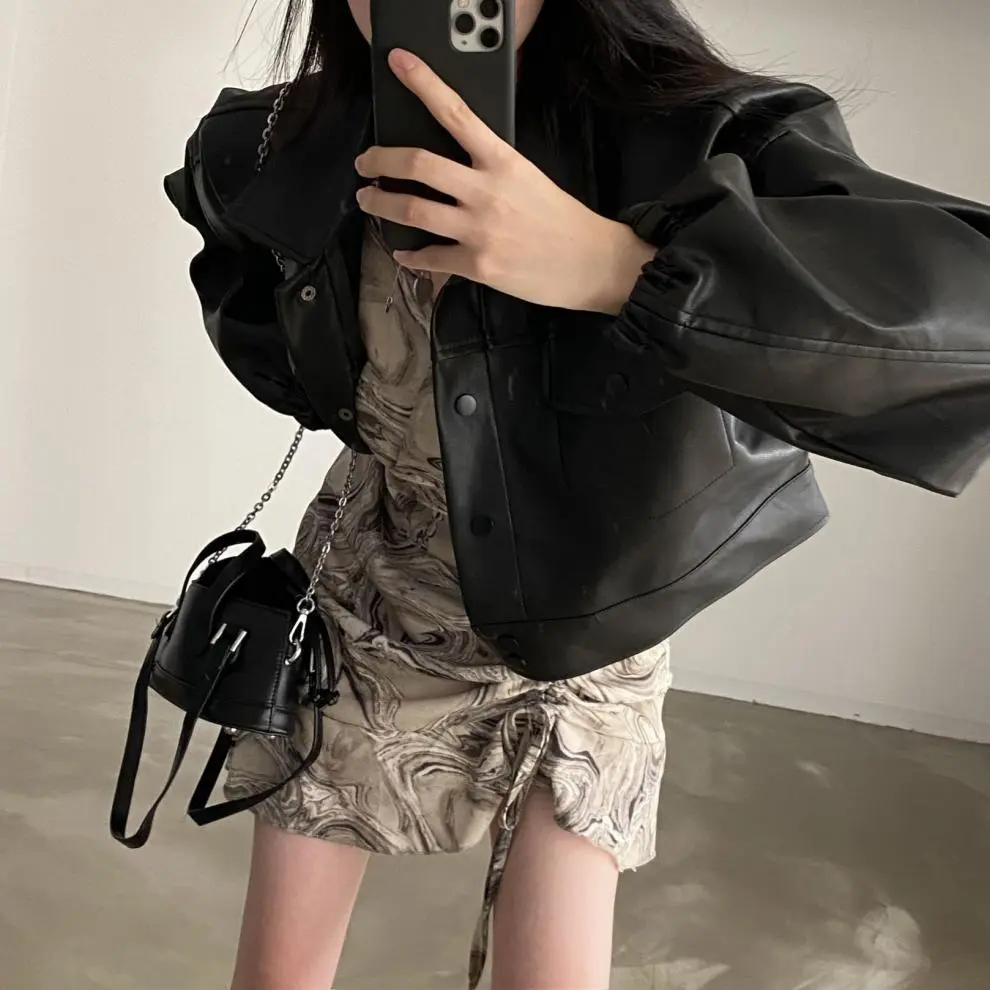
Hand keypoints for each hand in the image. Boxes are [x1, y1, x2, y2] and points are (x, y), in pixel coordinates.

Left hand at [354, 49, 655, 314]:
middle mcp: (487, 190)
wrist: (591, 262)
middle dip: (379, 160)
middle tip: (365, 163)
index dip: (422, 82)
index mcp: (502, 160)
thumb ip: (490, 167)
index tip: (398, 62)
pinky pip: (429, 258)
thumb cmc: (562, 220)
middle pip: (418, 163)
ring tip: (369, 200)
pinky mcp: (478, 265)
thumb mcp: (528, 176)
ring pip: (412, 209)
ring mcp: (480, 229)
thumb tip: (453, 164)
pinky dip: (409, 256)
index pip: (455, 112)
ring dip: (380, 203)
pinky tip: (403, 254)